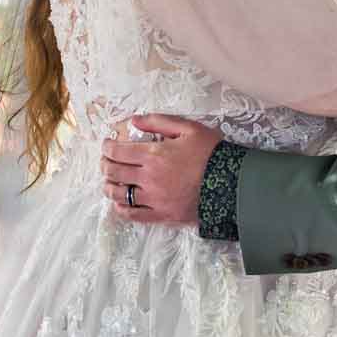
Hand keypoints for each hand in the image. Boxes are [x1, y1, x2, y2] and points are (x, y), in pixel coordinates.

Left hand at [101, 115, 222, 224]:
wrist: (231, 183)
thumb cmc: (211, 153)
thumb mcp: (188, 128)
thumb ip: (158, 121)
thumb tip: (133, 120)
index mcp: (154, 153)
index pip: (118, 151)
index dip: (107, 147)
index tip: (107, 144)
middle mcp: (148, 177)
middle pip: (114, 172)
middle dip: (105, 165)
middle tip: (105, 161)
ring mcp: (153, 199)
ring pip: (119, 195)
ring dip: (109, 187)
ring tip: (109, 182)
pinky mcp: (161, 215)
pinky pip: (133, 215)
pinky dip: (121, 209)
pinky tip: (120, 204)